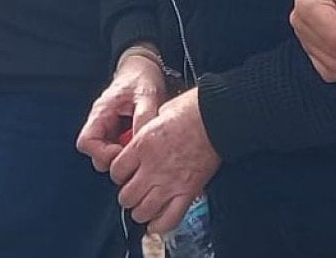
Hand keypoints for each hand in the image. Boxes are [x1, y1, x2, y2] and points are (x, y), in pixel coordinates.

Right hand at [76, 51, 166, 172]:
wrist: (145, 68)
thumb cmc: (142, 78)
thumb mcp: (146, 95)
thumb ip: (144, 117)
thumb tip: (142, 145)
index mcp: (101, 113)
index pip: (86, 143)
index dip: (101, 153)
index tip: (122, 153)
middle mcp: (101, 124)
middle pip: (97, 154)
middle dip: (116, 158)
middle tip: (136, 153)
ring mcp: (110, 130)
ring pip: (110, 154)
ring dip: (126, 154)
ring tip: (142, 145)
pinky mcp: (120, 133)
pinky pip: (121, 149)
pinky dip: (132, 149)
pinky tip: (145, 142)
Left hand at [110, 87, 220, 234]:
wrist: (219, 115)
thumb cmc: (195, 109)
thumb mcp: (162, 112)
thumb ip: (148, 129)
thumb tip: (146, 134)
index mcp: (143, 145)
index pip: (116, 172)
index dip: (119, 174)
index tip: (126, 173)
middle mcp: (152, 167)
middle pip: (125, 196)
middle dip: (128, 195)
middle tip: (135, 190)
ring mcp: (170, 182)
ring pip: (142, 211)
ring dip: (141, 211)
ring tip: (145, 205)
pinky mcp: (188, 191)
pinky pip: (169, 219)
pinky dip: (160, 225)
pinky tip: (157, 222)